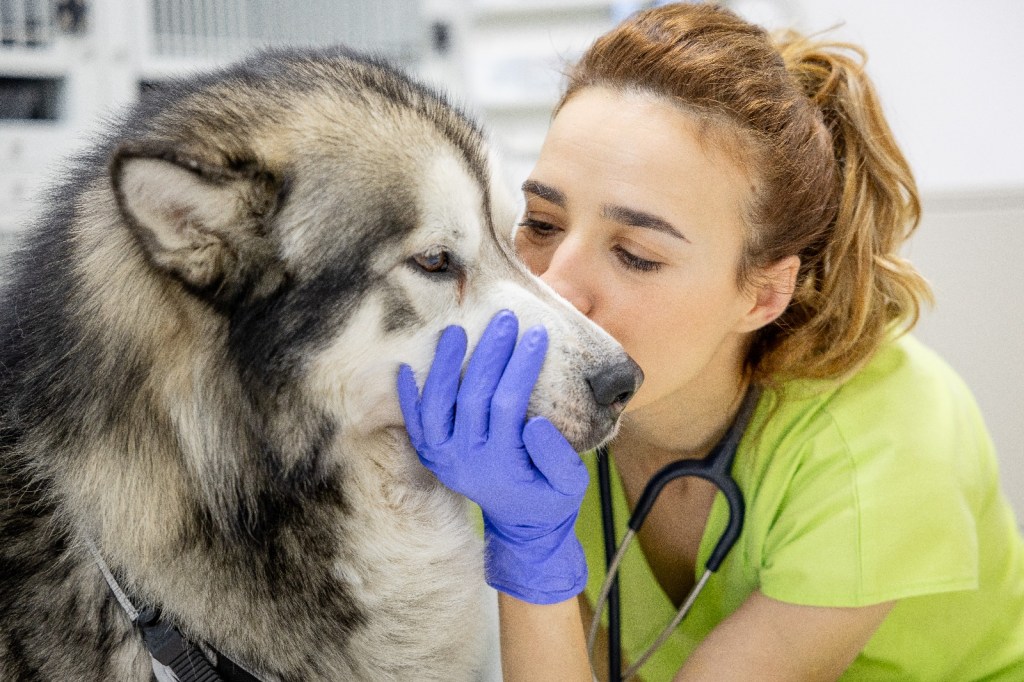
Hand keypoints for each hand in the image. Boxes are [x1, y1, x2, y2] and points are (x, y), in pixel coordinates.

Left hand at [396, 310, 588, 603]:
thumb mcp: (570, 485)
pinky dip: (408, 397)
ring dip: (444, 367)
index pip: (509, 406)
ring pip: (436, 407)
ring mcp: (444, 458)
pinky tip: (404, 367)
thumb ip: (558, 458)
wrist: (523, 523)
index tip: (536, 335)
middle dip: (490, 355)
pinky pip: (415, 423)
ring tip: (454, 330)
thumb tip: (537, 424)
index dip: (521, 368)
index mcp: (502, 465)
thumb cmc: (552, 496)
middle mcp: (466, 461)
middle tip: (505, 320)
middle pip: (472, 398)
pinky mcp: (433, 455)